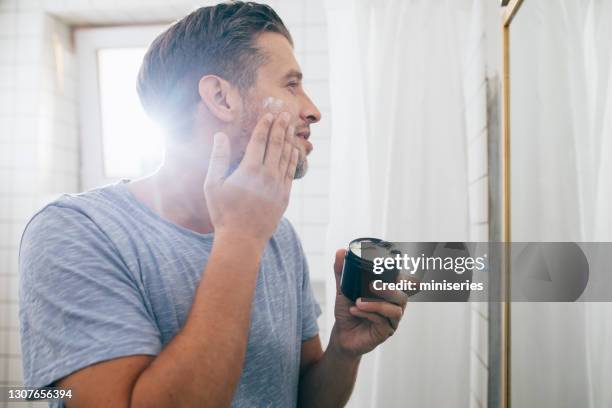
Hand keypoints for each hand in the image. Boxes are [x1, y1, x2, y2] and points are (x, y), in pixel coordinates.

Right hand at [204, 112, 298, 242]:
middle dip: (281, 127)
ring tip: (291, 126)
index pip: (259, 140)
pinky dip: (293, 159)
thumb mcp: (213, 185)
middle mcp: (267, 175)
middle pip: (276, 144)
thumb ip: (217, 159)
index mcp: (249, 169)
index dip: (265, 125)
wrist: (242, 239)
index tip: (269, 113)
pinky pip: (290, 173)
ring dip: (288, 140)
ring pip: (286, 157)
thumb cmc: (223, 212)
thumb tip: (219, 136)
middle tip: (285, 113)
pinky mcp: (284, 196)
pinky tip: (295, 151)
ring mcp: (278, 186)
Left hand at [330, 249, 408, 357]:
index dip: (406, 278)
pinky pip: (383, 322)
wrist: (341, 334)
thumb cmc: (348, 310)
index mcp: (390, 293)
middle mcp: (394, 306)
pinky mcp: (386, 333)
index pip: (407, 284)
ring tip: (358, 302)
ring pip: (395, 310)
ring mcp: (391, 321)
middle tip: (371, 286)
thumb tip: (340, 251)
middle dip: (389, 289)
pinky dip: (368, 314)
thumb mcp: (344, 289)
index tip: (394, 273)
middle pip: (403, 296)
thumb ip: (343, 271)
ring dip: (376, 304)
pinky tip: (355, 310)